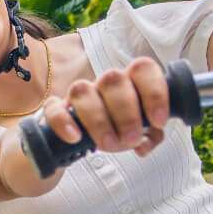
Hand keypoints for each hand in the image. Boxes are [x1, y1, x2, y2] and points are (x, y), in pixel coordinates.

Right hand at [43, 57, 169, 158]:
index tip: (158, 121)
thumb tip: (145, 144)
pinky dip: (64, 122)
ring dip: (98, 120)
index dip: (154, 92)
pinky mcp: (57, 110)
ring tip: (109, 145)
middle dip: (126, 113)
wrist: (85, 139)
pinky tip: (76, 138)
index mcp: (131, 82)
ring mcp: (79, 95)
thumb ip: (151, 136)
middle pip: (113, 79)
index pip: (143, 69)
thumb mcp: (142, 134)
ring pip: (82, 91)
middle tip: (132, 138)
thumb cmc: (120, 130)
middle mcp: (105, 84)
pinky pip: (54, 109)